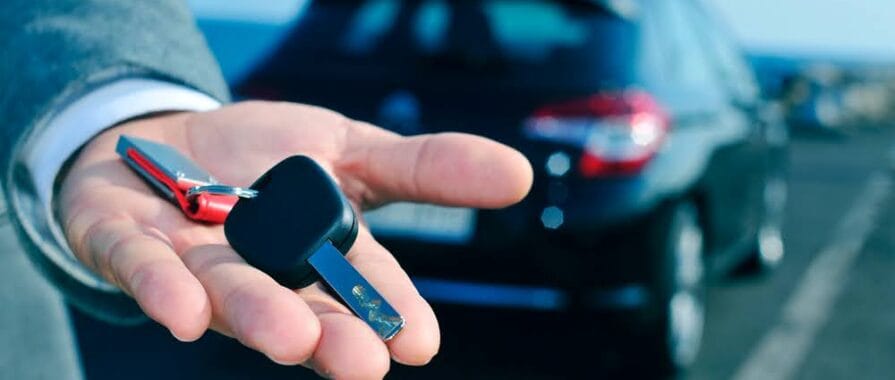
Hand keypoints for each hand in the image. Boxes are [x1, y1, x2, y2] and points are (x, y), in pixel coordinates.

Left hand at [58, 101, 531, 378]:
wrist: (161, 139)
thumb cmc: (262, 159)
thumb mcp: (351, 148)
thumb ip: (425, 168)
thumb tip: (517, 175)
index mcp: (319, 254)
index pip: (365, 286)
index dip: (391, 313)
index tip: (418, 343)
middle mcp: (263, 273)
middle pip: (302, 307)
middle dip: (332, 335)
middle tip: (363, 363)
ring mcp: (195, 262)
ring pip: (231, 296)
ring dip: (261, 317)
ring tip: (293, 339)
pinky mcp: (128, 242)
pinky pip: (144, 270)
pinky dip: (163, 290)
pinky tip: (185, 313)